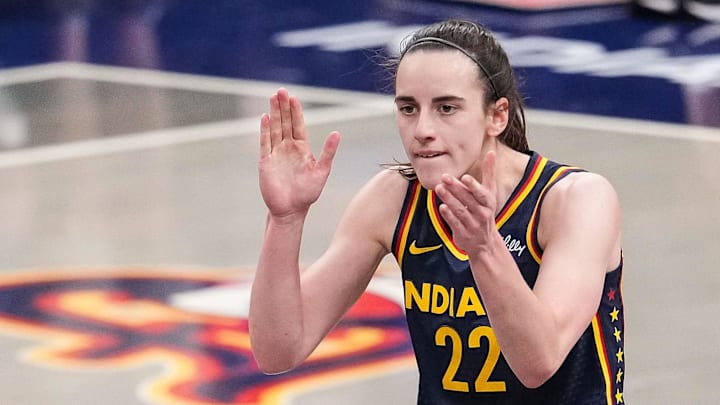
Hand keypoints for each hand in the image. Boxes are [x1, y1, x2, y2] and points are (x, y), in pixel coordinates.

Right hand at [258, 88, 339, 218]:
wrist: (292, 210)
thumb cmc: (308, 193)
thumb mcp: (322, 171)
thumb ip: (328, 152)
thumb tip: (336, 133)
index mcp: (301, 148)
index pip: (298, 125)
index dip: (296, 111)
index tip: (294, 97)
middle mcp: (287, 148)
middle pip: (284, 122)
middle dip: (283, 107)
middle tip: (281, 90)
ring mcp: (276, 154)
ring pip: (274, 129)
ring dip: (274, 114)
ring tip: (273, 98)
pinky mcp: (266, 162)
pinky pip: (265, 143)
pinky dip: (265, 131)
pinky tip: (265, 118)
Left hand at [435, 151, 497, 255]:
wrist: (484, 242)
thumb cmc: (485, 211)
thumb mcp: (490, 192)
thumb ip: (489, 172)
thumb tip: (491, 152)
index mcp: (488, 202)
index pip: (481, 194)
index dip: (473, 186)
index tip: (465, 177)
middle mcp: (482, 214)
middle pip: (468, 200)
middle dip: (456, 189)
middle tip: (444, 177)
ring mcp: (472, 225)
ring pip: (460, 211)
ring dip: (449, 199)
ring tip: (439, 188)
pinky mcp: (463, 234)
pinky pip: (455, 224)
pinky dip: (448, 215)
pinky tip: (442, 206)